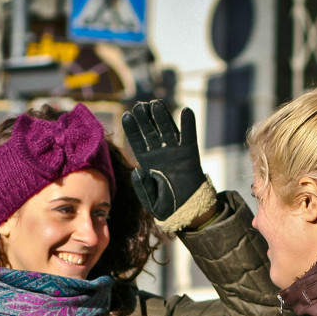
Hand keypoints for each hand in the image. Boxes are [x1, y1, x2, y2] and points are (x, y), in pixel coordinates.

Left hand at [121, 101, 212, 226]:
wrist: (188, 211)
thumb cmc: (168, 208)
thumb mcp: (150, 202)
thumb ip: (142, 188)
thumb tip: (136, 171)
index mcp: (148, 163)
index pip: (138, 142)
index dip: (132, 129)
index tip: (126, 116)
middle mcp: (160, 154)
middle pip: (151, 132)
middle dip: (145, 119)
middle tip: (139, 106)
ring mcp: (175, 152)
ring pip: (167, 130)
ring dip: (162, 116)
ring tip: (155, 104)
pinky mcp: (190, 154)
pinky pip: (189, 136)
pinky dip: (188, 124)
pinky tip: (186, 111)